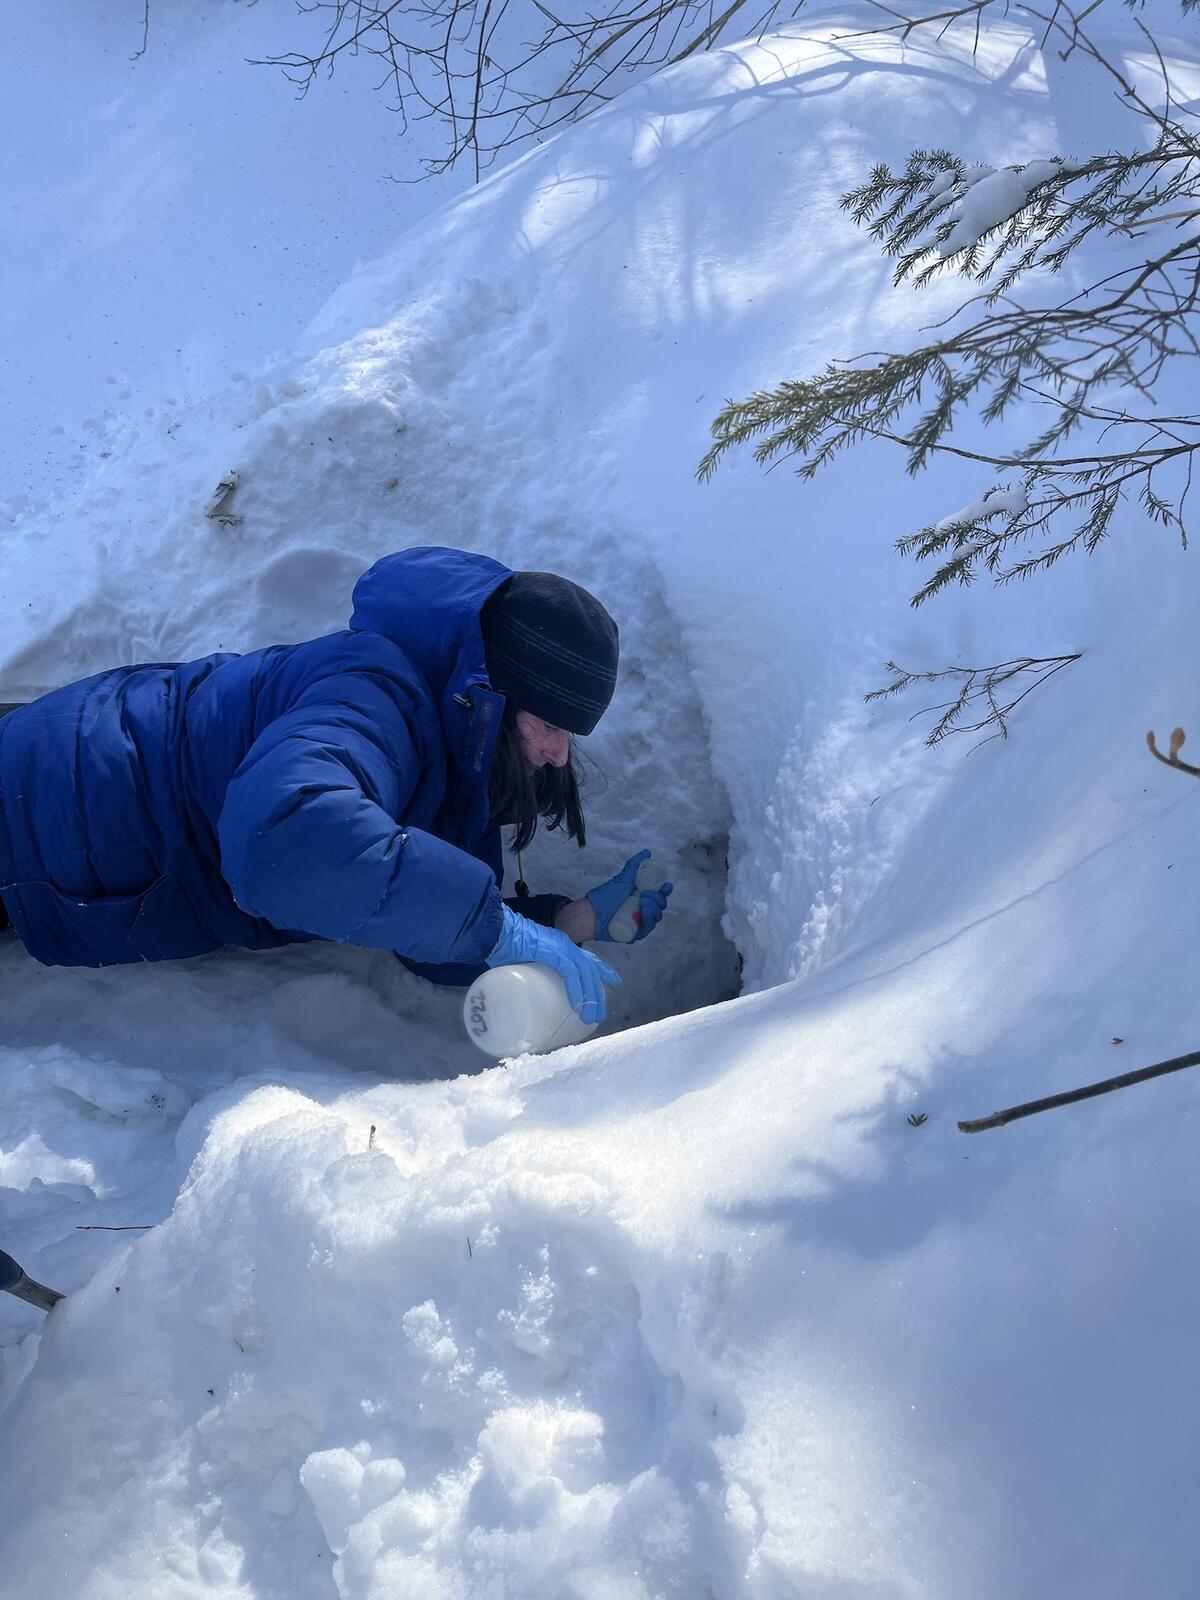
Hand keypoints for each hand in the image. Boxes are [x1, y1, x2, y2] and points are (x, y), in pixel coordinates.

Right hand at [485, 906, 621, 1024]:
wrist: (491, 931)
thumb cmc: (500, 946)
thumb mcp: (520, 965)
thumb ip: (526, 978)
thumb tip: (522, 1000)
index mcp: (558, 945)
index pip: (587, 959)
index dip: (601, 971)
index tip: (614, 983)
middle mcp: (564, 944)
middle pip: (591, 968)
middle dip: (599, 991)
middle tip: (601, 1013)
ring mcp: (560, 946)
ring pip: (585, 973)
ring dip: (591, 996)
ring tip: (592, 1018)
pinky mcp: (553, 951)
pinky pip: (571, 973)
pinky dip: (576, 990)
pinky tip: (579, 1005)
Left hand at [585, 850, 673, 942]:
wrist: (591, 913)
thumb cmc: (605, 896)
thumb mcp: (623, 879)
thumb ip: (634, 866)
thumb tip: (647, 852)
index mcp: (643, 897)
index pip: (660, 894)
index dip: (665, 890)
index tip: (665, 886)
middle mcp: (644, 909)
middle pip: (660, 906)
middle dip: (657, 899)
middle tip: (646, 894)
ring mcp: (640, 922)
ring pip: (656, 917)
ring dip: (653, 909)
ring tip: (643, 903)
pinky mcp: (635, 933)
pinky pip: (648, 928)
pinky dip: (649, 920)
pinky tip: (645, 913)